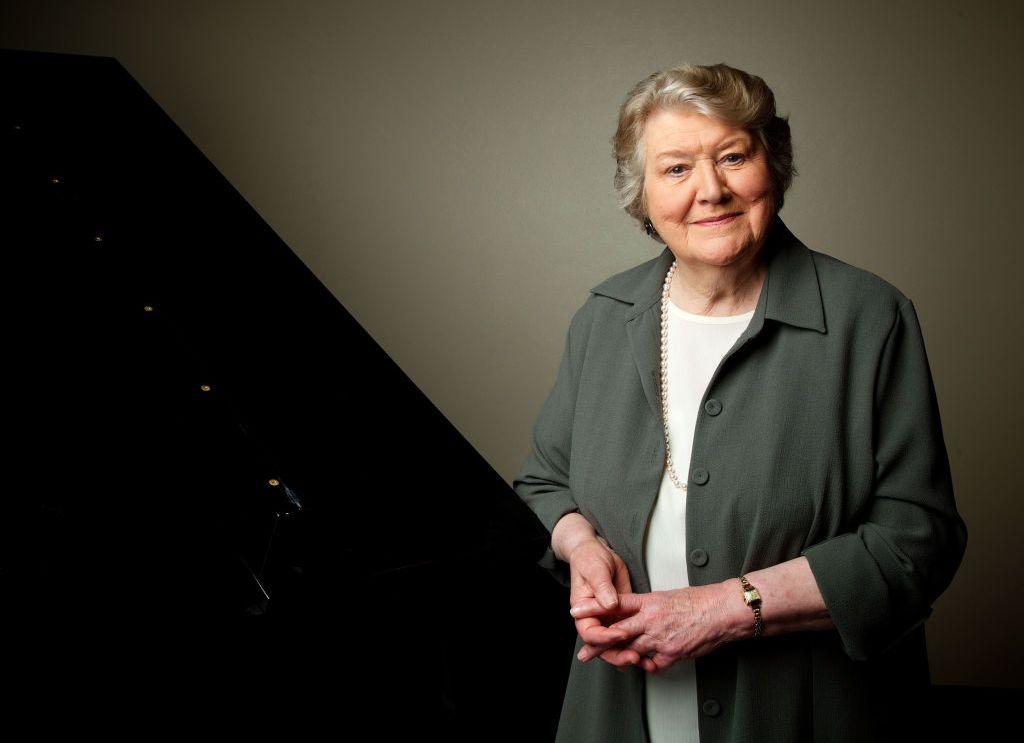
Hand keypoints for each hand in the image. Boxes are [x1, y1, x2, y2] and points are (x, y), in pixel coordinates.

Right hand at [565, 536, 634, 651]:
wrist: (598, 553)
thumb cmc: (590, 559)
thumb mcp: (595, 570)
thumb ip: (602, 588)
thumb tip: (610, 605)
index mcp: (582, 610)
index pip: (590, 632)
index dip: (605, 638)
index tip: (621, 634)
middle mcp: (595, 618)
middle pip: (602, 646)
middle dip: (617, 654)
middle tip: (634, 657)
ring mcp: (608, 619)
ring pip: (615, 645)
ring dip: (627, 654)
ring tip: (643, 661)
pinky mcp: (622, 616)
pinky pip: (627, 635)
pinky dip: (635, 645)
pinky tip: (647, 654)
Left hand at [572, 584, 737, 672]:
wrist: (722, 611)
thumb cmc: (700, 601)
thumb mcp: (668, 596)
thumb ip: (650, 606)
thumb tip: (639, 613)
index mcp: (649, 601)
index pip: (615, 603)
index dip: (594, 607)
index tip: (577, 610)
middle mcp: (651, 619)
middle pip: (617, 632)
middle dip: (598, 643)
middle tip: (584, 651)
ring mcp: (660, 638)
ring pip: (632, 650)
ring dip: (620, 657)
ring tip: (610, 663)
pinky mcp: (671, 653)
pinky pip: (654, 664)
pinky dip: (650, 665)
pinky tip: (648, 664)